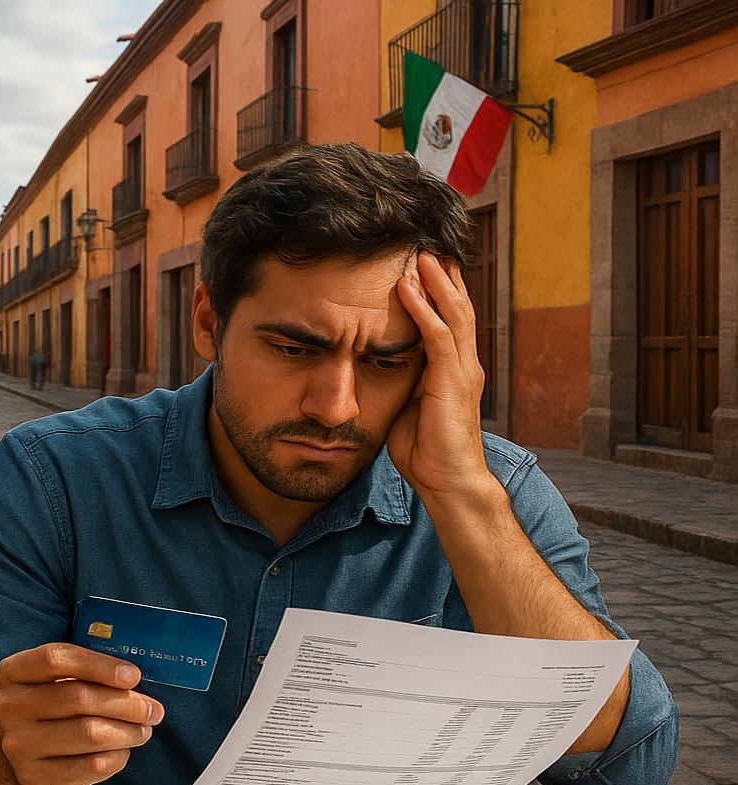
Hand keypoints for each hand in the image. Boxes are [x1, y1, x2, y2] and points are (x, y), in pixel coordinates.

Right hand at [0, 644, 164, 784]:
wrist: (26, 765)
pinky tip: (121, 750)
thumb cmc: (52, 715)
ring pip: (90, 733)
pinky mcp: (38, 778)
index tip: (133, 675)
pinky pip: (93, 765)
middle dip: (126, 703)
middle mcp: (9, 707)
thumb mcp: (56, 684)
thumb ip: (87, 675)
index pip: (55, 659)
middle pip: (78, 697)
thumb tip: (133, 681)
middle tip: (152, 709)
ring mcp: (20, 745)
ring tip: (143, 730)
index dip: (99, 665)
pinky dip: (118, 756)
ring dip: (128, 731)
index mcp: (13, 673)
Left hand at [387, 253, 496, 502]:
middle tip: (425, 245)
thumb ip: (402, 384)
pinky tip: (408, 288)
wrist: (448, 482)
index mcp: (453, 369)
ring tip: (418, 255)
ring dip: (435, 282)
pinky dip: (423, 309)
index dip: (439, 292)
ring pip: (452, 314)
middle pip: (456, 308)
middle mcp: (464, 364)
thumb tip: (378, 368)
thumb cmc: (426, 451)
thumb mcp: (408, 408)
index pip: (449, 320)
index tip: (423, 265)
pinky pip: (438, 337)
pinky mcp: (452, 382)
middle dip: (442, 276)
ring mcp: (462, 371)